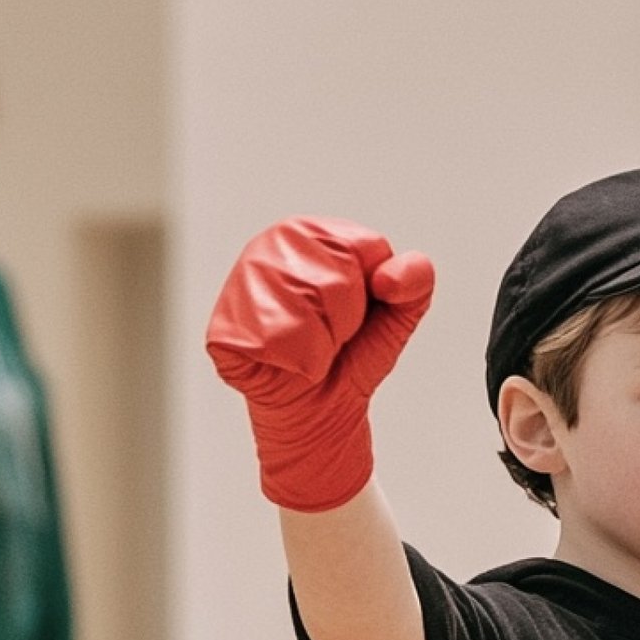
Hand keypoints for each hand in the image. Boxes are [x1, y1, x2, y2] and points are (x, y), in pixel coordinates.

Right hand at [206, 217, 434, 510]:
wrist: (323, 407)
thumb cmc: (353, 353)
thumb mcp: (398, 314)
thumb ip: (415, 280)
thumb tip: (389, 277)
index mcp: (311, 232)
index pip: (365, 247)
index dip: (372, 290)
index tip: (356, 309)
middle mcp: (270, 247)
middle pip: (336, 279)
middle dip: (347, 317)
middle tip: (332, 332)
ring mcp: (240, 285)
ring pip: (306, 305)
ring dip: (323, 340)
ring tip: (311, 345)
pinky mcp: (223, 330)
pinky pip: (279, 340)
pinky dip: (298, 361)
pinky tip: (288, 361)